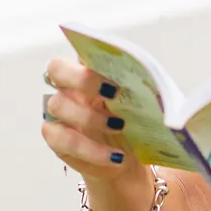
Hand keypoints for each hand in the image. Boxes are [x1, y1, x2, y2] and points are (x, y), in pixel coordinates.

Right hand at [40, 55, 148, 186]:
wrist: (128, 160)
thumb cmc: (135, 127)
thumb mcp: (143, 106)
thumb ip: (140, 89)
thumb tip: (154, 82)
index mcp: (91, 71)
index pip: (80, 49)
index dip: (92, 53)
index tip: (115, 66)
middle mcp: (69, 87)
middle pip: (56, 69)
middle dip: (81, 78)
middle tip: (111, 93)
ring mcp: (59, 112)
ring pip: (58, 104)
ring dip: (90, 117)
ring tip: (119, 127)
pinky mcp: (56, 139)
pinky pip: (62, 139)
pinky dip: (91, 150)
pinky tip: (115, 156)